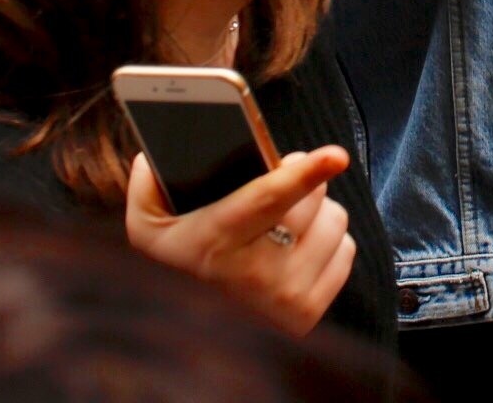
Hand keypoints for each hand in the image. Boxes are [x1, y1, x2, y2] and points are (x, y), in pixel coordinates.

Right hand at [125, 148, 356, 337]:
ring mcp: (285, 297)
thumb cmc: (175, 263)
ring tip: (286, 224)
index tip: (336, 155)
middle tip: (277, 190)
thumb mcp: (147, 224)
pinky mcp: (308, 314)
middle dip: (302, 182)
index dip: (305, 173)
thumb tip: (151, 156)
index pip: (268, 198)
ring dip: (317, 214)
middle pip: (312, 200)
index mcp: (216, 240)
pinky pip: (345, 252)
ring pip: (335, 221)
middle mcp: (254, 273)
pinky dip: (328, 244)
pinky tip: (297, 251)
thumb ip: (148, 184)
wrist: (184, 336)